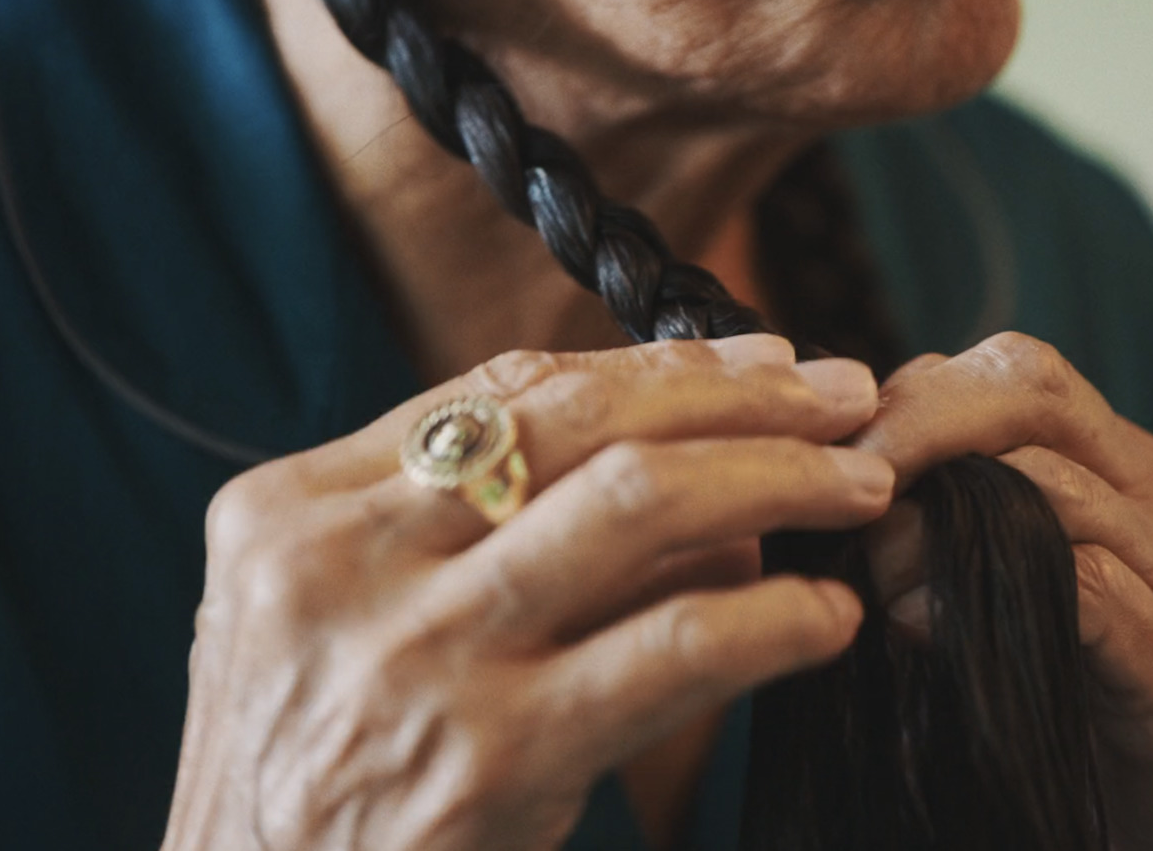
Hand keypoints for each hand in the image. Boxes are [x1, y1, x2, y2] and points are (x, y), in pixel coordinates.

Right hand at [160, 335, 892, 850]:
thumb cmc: (305, 793)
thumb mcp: (339, 635)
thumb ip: (475, 545)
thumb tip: (693, 490)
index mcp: (290, 513)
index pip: (503, 394)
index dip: (654, 365)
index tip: (756, 359)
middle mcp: (342, 563)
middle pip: (581, 421)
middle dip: (735, 395)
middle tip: (841, 393)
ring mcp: (415, 656)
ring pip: (639, 503)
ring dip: (777, 478)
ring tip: (862, 484)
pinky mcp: (489, 760)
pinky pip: (673, 648)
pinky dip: (770, 619)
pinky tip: (827, 618)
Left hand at [853, 332, 1152, 850]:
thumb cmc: (1068, 709)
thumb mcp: (998, 594)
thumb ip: (939, 533)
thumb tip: (821, 500)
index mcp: (1114, 466)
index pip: (1002, 373)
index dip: (902, 397)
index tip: (818, 452)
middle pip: (1031, 385)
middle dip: (913, 421)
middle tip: (836, 483)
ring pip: (1052, 481)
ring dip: (935, 517)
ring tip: (868, 567)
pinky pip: (1089, 589)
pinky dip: (985, 597)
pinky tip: (914, 625)